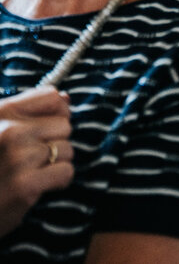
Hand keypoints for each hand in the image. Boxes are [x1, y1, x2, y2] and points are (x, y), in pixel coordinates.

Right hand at [0, 86, 73, 237]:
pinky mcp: (25, 184)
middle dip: (56, 141)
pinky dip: (59, 180)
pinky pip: (66, 171)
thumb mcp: (0, 128)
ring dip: (57, 162)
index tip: (48, 128)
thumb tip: (65, 99)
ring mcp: (18, 157)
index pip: (52, 97)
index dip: (57, 113)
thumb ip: (30, 109)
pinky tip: (41, 184)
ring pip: (67, 149)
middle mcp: (10, 130)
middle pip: (64, 124)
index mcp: (3, 112)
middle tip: (35, 157)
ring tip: (35, 171)